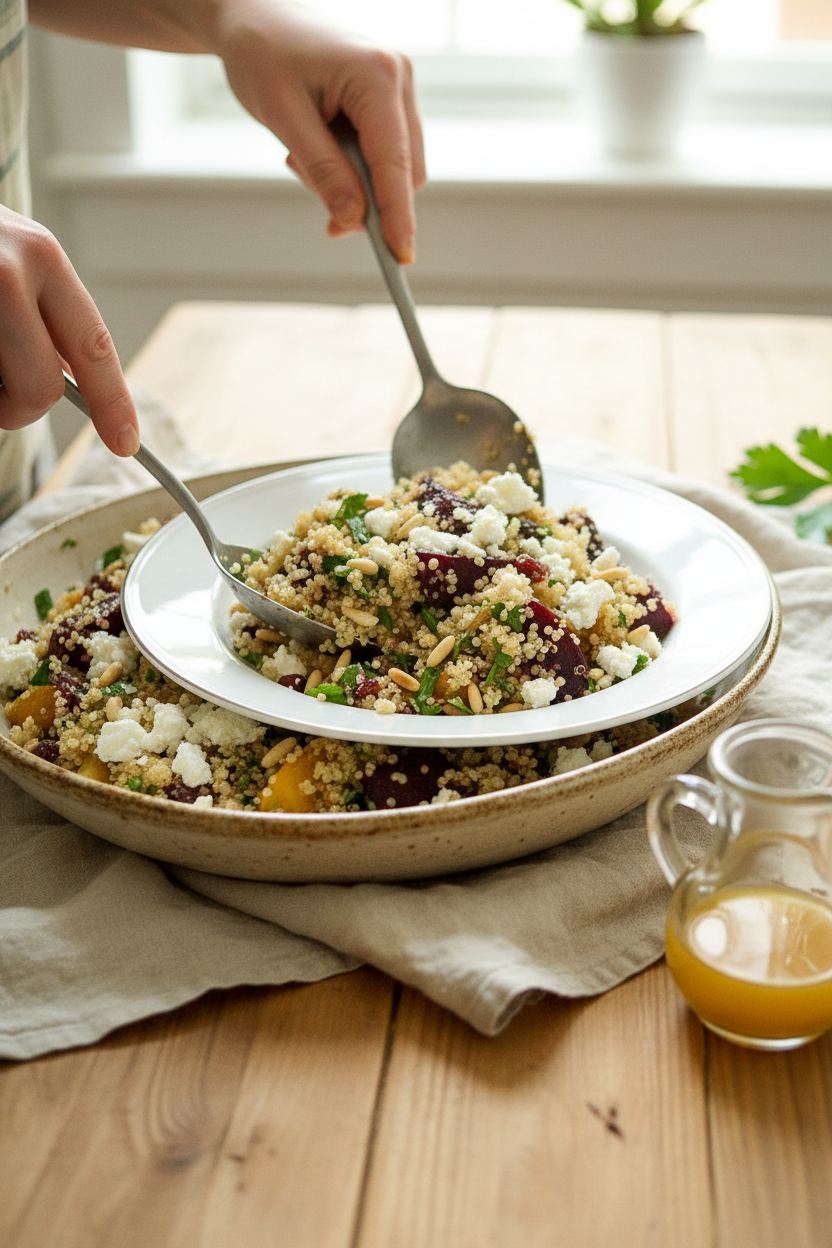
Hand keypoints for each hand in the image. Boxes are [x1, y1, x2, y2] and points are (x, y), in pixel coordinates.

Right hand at [0, 206, 139, 454]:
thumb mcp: (15, 254)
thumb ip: (46, 310)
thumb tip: (70, 376)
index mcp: (42, 256)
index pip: (92, 346)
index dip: (112, 402)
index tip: (125, 441)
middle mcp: (8, 270)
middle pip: (41, 387)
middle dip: (21, 408)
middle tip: (0, 395)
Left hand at [212, 1, 425, 262]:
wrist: (252, 14)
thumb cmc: (262, 53)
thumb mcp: (284, 117)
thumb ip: (323, 171)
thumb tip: (353, 220)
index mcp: (377, 75)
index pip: (395, 163)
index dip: (398, 215)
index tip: (401, 257)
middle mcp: (398, 77)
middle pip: (403, 171)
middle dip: (365, 199)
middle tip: (319, 206)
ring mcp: (397, 86)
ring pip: (393, 166)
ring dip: (353, 181)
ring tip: (303, 154)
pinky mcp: (388, 96)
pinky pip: (382, 152)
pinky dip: (352, 166)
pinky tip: (318, 145)